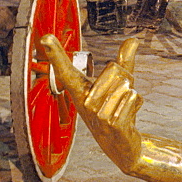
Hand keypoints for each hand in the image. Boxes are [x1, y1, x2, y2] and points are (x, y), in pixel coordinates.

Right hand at [41, 35, 143, 173]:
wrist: (121, 144)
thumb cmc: (115, 110)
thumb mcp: (119, 83)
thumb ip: (124, 62)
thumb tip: (133, 40)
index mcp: (81, 90)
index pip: (66, 70)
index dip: (56, 54)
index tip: (45, 37)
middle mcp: (84, 101)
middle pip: (114, 70)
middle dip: (126, 79)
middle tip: (119, 97)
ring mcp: (96, 114)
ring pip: (125, 85)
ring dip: (131, 94)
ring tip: (123, 108)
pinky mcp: (112, 124)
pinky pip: (132, 98)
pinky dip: (136, 103)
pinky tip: (128, 117)